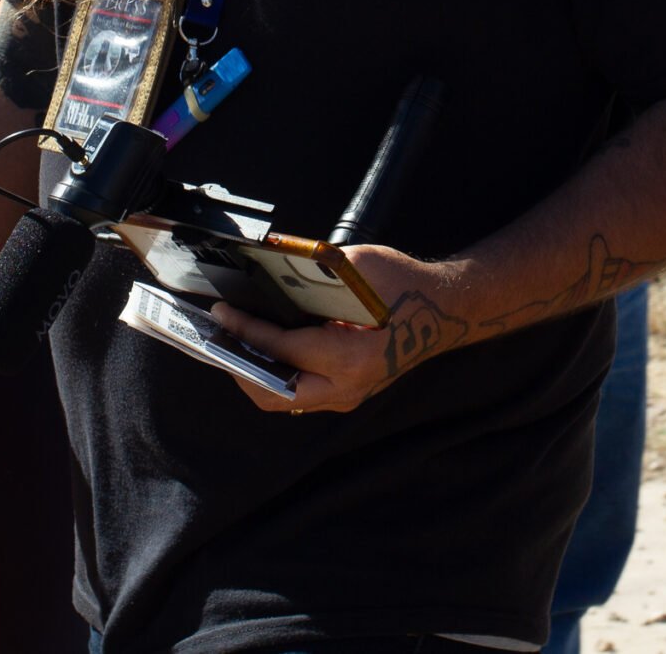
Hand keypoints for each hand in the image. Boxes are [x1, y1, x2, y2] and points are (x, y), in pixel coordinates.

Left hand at [207, 244, 469, 415]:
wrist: (444, 308)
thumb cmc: (403, 284)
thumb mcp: (357, 266)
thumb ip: (312, 275)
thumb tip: (267, 273)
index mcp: (348, 357)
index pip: (281, 349)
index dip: (245, 329)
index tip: (221, 313)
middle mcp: (346, 386)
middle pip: (274, 392)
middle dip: (241, 366)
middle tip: (221, 337)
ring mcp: (348, 395)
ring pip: (285, 398)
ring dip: (256, 373)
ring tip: (234, 343)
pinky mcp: (347, 392)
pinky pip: (300, 392)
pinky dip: (276, 373)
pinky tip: (263, 348)